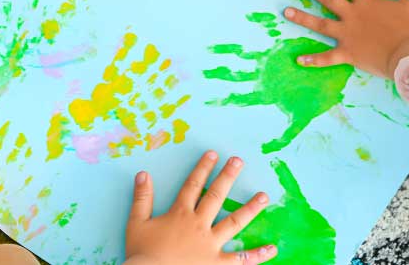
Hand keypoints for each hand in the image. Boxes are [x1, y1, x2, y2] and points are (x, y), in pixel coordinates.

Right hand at [125, 151, 276, 264]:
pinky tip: (272, 248)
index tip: (213, 154)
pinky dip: (257, 255)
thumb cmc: (142, 254)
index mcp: (180, 214)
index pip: (193, 185)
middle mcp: (199, 225)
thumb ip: (141, 198)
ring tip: (264, 196)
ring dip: (250, 209)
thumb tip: (143, 174)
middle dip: (228, 177)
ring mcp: (210, 245)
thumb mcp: (136, 224)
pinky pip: (241, 260)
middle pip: (216, 196)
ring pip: (234, 223)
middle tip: (239, 161)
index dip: (203, 168)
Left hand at [284, 0, 408, 78]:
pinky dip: (313, 60)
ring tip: (286, 11)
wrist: (408, 55)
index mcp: (366, 2)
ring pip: (320, 25)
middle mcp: (352, 15)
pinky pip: (327, 58)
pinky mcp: (347, 54)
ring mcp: (347, 35)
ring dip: (303, 18)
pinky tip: (299, 60)